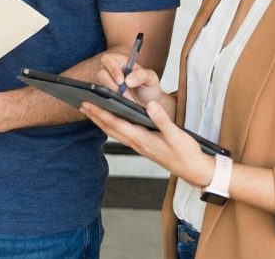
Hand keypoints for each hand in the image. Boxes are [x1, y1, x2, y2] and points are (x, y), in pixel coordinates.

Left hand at [82, 100, 214, 186]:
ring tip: (90, 111)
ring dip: (100, 121)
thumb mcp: (177, 135)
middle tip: (80, 104)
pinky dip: (112, 126)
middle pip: (110, 128)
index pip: (116, 124)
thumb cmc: (186, 153)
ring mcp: (139, 145)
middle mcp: (137, 143)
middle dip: (95, 116)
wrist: (193, 170)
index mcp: (142, 139)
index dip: (101, 113)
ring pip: (114, 132)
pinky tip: (109, 121)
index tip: (88, 103)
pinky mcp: (143, 146)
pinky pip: (122, 134)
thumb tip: (150, 104)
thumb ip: (163, 120)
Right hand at [97, 52, 163, 106]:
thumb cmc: (148, 88)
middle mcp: (110, 71)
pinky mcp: (104, 96)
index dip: (112, 69)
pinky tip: (119, 103)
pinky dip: (108, 100)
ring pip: (100, 86)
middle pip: (101, 73)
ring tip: (124, 98)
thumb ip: (142, 75)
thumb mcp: (151, 79)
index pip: (108, 59)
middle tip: (121, 92)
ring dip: (111, 93)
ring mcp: (106, 84)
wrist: (148, 105)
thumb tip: (128, 80)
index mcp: (120, 62)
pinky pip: (101, 96)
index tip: (121, 81)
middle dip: (110, 83)